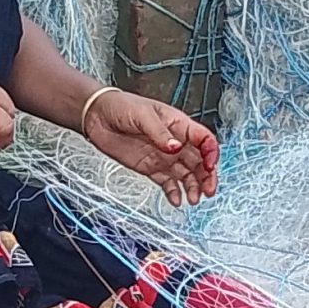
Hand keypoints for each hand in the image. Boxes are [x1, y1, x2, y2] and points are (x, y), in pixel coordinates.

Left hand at [85, 91, 217, 205]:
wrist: (97, 116)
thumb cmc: (122, 107)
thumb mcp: (143, 115)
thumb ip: (160, 133)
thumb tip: (175, 147)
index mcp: (178, 124)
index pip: (203, 139)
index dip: (211, 152)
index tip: (210, 165)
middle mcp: (175, 142)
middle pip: (199, 161)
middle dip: (207, 176)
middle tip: (208, 190)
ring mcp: (164, 156)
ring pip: (187, 174)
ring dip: (193, 186)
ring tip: (193, 199)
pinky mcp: (151, 168)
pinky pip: (168, 182)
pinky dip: (174, 192)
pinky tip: (177, 200)